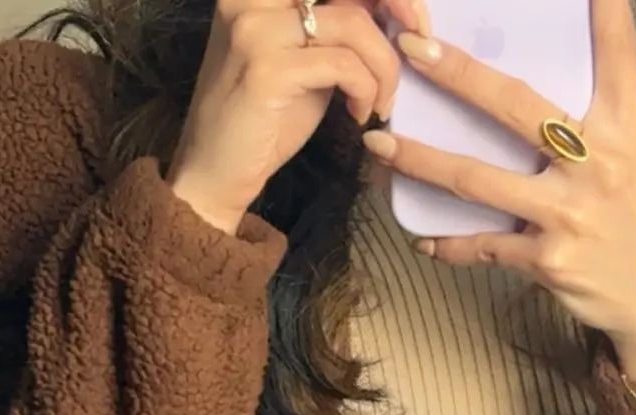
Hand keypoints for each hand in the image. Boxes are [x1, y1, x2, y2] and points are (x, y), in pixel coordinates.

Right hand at [168, 0, 429, 236]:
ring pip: (355, 25)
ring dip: (384, 67)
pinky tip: (361, 115)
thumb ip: (337, 27)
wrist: (214, 176)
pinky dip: (366, 90)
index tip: (412, 17)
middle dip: (399, 3)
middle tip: (420, 39)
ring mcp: (256, 30)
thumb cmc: (262, 122)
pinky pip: (345, 66)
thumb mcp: (305, 59)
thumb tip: (394, 9)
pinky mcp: (267, 70)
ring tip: (380, 101)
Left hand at [363, 0, 635, 382]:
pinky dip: (450, 245)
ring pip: (477, 180)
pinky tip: (423, 239)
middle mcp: (597, 162)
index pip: (615, 55)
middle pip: (514, 106)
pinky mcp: (548, 260)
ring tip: (380, 144)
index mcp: (626, 127)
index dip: (603, 13)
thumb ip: (601, 125)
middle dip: (458, 74)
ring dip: (421, 160)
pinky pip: (484, 247)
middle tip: (413, 49)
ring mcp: (568, 212)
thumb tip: (547, 105)